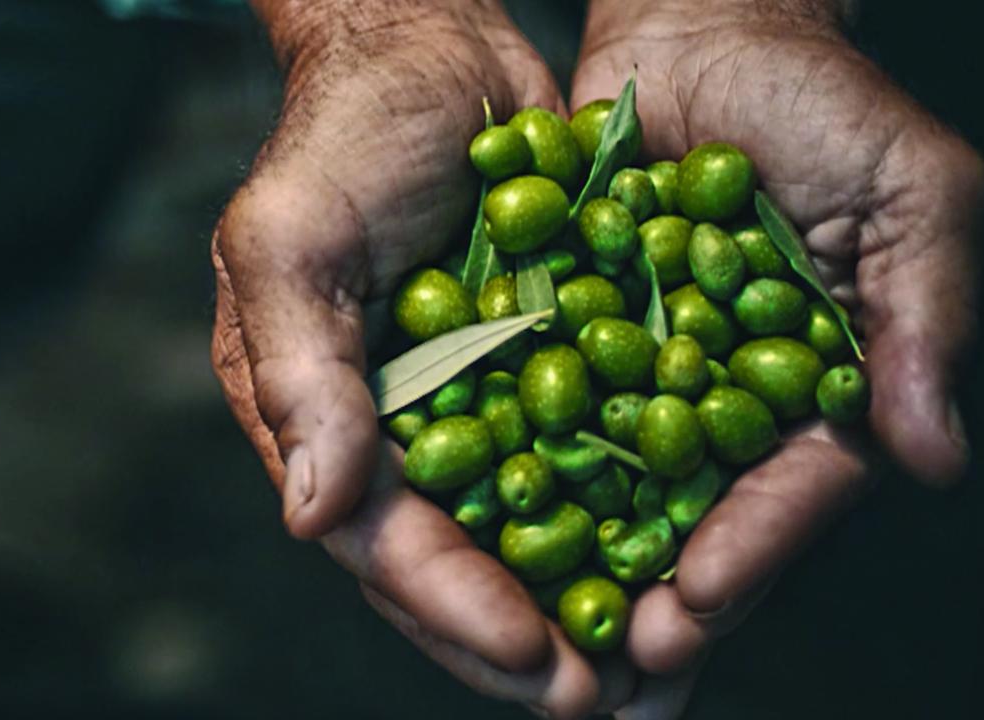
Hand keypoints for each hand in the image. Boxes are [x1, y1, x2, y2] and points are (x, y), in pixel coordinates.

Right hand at [211, 2, 629, 715]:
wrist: (435, 53)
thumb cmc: (344, 139)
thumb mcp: (292, 242)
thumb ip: (300, 378)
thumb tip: (312, 518)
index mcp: (333, 427)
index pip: (389, 543)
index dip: (455, 609)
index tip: (531, 660)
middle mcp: (413, 437)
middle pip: (473, 564)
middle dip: (536, 643)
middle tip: (610, 704)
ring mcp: (489, 408)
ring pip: (545, 531)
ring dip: (598, 604)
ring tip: (664, 674)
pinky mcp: (556, 369)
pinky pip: (597, 456)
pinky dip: (637, 513)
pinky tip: (690, 560)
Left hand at [570, 1, 983, 714]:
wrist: (708, 26)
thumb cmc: (828, 100)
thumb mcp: (913, 195)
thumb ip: (926, 320)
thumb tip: (935, 457)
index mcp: (826, 389)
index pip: (795, 488)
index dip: (753, 548)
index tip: (699, 602)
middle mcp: (736, 401)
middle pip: (700, 516)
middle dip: (660, 594)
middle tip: (614, 668)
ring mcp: (653, 375)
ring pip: (616, 491)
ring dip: (581, 568)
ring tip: (539, 641)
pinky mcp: (578, 337)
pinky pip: (545, 411)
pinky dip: (517, 470)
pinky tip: (482, 533)